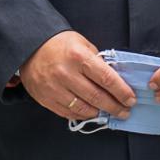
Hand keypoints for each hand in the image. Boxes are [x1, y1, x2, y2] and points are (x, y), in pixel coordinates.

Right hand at [20, 31, 135, 119]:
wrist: (29, 47)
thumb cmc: (59, 44)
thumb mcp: (82, 44)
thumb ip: (98, 61)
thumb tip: (115, 79)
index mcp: (78, 57)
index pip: (106, 78)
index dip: (121, 92)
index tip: (130, 99)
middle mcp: (66, 74)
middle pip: (97, 97)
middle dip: (115, 107)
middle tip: (125, 111)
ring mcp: (54, 88)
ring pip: (84, 108)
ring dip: (100, 112)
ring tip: (109, 112)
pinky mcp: (46, 99)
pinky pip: (68, 112)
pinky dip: (82, 114)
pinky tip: (91, 112)